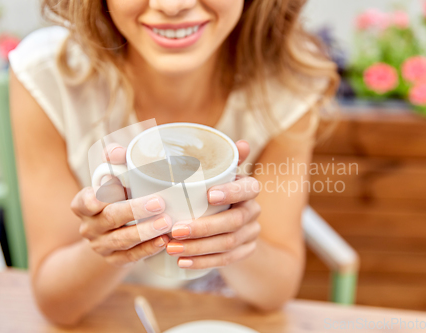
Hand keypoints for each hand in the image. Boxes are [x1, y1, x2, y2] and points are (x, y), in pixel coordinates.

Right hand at [71, 144, 171, 266]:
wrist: (113, 232)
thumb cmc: (118, 196)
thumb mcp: (113, 178)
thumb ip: (115, 161)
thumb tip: (118, 152)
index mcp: (84, 204)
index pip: (83, 201)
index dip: (92, 198)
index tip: (108, 191)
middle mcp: (89, 226)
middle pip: (110, 218)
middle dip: (134, 210)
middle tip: (159, 203)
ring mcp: (101, 245)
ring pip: (122, 239)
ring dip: (145, 231)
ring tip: (166, 222)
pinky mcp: (115, 260)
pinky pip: (131, 256)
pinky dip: (148, 249)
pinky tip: (164, 240)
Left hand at [166, 141, 261, 268]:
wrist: (236, 223)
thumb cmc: (217, 189)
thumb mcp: (218, 173)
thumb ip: (222, 158)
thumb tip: (240, 142)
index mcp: (249, 188)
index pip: (248, 188)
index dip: (231, 192)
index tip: (208, 194)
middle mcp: (254, 211)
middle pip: (234, 221)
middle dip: (203, 227)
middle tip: (175, 230)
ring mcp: (251, 233)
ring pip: (228, 244)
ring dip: (198, 248)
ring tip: (172, 248)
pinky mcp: (246, 251)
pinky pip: (226, 260)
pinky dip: (203, 262)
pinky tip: (182, 262)